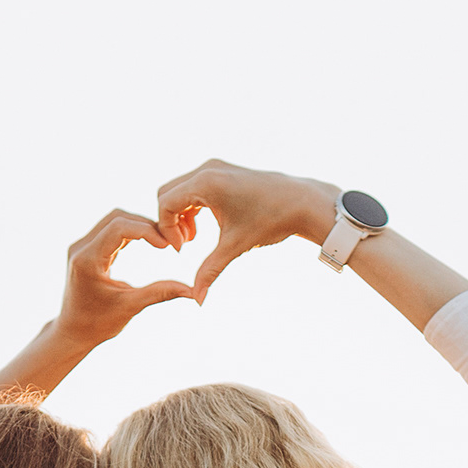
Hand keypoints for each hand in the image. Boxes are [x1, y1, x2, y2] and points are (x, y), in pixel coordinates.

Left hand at [56, 208, 196, 352]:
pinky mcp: (87, 248)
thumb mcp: (131, 307)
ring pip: (114, 220)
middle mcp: (81, 248)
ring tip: (162, 242)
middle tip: (170, 241)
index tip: (169, 245)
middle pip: (117, 218)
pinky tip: (149, 242)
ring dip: (139, 227)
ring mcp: (82, 246)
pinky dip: (131, 233)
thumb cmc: (98, 324)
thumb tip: (193, 292)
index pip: (119, 228)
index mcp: (87, 260)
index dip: (147, 230)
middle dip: (146, 226)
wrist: (72, 332)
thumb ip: (160, 293)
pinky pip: (111, 230)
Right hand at [153, 160, 337, 300]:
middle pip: (166, 194)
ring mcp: (215, 167)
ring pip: (179, 190)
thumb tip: (197, 300)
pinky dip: (191, 207)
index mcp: (207, 183)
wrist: (302, 203)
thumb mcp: (236, 246)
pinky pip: (192, 188)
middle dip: (170, 221)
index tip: (182, 250)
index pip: (165, 204)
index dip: (166, 230)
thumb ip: (210, 271)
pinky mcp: (221, 171)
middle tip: (185, 245)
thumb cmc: (271, 221)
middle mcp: (208, 169)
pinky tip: (201, 227)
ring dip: (179, 215)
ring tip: (192, 238)